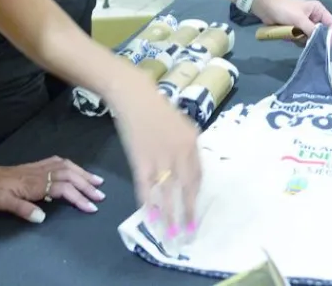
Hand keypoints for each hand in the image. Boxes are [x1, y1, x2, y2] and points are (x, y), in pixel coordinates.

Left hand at [0, 157, 105, 222]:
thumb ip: (22, 209)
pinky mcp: (37, 165)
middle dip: (87, 185)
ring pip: (67, 167)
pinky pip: (60, 162)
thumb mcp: (1, 204)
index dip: (78, 197)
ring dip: (83, 174)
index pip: (63, 189)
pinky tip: (77, 170)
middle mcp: (41, 173)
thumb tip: (42, 217)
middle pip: (70, 176)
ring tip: (97, 181)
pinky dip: (73, 166)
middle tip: (101, 196)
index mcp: (34, 184)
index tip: (91, 207)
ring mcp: (39, 167)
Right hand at [109, 76, 202, 241]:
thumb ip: (187, 147)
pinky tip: (150, 217)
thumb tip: (189, 169)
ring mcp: (160, 157)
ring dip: (169, 215)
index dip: (195, 197)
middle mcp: (180, 152)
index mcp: (192, 143)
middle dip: (187, 212)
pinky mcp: (140, 160)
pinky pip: (146, 187)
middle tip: (188, 233)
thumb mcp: (182, 125)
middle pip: (186, 188)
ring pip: (167, 192)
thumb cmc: (157, 110)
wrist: (134, 97)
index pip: (197, 176)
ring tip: (171, 234)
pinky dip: (149, 204)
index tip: (194, 213)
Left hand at [252, 0, 331, 44]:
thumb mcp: (299, 19)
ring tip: (293, 35)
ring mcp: (306, 24)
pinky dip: (296, 40)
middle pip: (322, 33)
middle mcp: (315, 17)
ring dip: (303, 40)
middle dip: (313, 38)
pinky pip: (302, 40)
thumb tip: (320, 42)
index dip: (330, 35)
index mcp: (318, 10)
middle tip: (305, 41)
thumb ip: (311, 30)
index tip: (325, 45)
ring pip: (311, 38)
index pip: (331, 24)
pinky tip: (289, 36)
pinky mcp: (298, 30)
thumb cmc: (284, 10)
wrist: (266, 9)